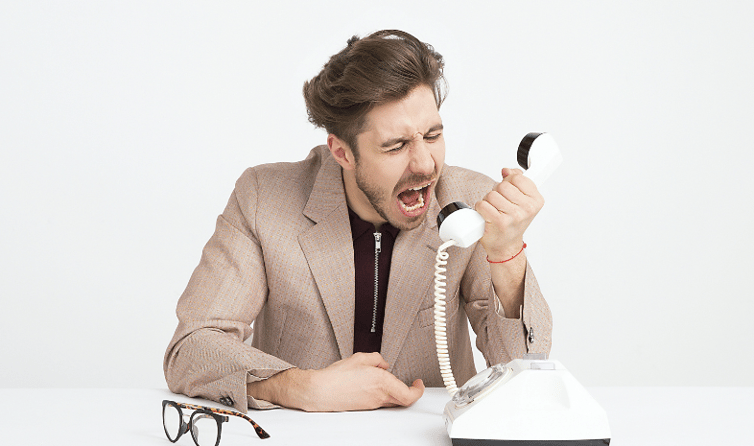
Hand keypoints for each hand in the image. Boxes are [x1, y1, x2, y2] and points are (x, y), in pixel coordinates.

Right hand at [248, 352, 424, 411]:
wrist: (321, 390)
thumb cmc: (337, 377)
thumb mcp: (360, 358)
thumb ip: (377, 359)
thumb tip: (383, 363)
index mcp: (382, 383)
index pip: (409, 394)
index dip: (418, 390)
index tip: (419, 383)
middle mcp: (379, 396)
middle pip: (403, 399)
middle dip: (408, 390)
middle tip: (411, 383)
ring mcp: (372, 404)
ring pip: (392, 400)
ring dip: (394, 390)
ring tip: (387, 378)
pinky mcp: (365, 406)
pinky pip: (380, 400)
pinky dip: (382, 393)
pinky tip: (373, 384)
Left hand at [474, 168, 543, 260]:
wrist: (506, 245)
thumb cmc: (513, 223)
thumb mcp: (521, 200)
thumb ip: (517, 181)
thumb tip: (506, 170)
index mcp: (536, 200)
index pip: (517, 177)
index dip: (509, 182)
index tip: (510, 191)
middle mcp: (527, 208)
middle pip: (502, 185)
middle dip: (497, 192)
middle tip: (500, 204)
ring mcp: (514, 216)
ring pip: (491, 195)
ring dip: (488, 201)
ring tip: (494, 210)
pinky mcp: (499, 222)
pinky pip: (483, 205)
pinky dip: (481, 209)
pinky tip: (487, 215)